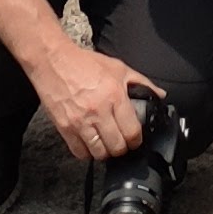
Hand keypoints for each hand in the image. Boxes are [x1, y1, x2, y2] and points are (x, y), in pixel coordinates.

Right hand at [36, 48, 160, 165]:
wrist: (53, 60)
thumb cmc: (84, 63)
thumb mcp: (117, 67)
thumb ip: (141, 82)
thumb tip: (159, 95)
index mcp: (114, 96)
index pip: (132, 132)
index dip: (136, 140)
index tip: (134, 140)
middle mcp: (98, 111)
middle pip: (117, 147)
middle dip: (122, 148)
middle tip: (121, 142)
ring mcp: (80, 121)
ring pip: (99, 153)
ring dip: (105, 152)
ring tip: (105, 144)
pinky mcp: (65, 127)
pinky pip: (79, 153)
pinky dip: (86, 153)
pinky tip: (89, 143)